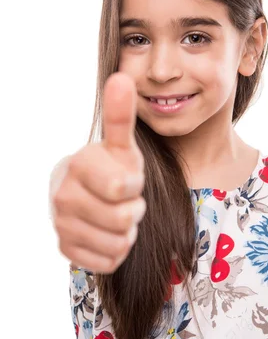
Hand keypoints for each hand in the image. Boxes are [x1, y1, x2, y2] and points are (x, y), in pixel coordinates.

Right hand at [51, 72, 145, 272]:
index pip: (122, 187)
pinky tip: (106, 233)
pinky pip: (108, 261)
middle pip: (123, 218)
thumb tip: (122, 76)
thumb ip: (121, 116)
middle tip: (123, 199)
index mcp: (80, 164)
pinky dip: (116, 251)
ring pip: (118, 242)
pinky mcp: (65, 249)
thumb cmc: (111, 168)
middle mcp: (63, 194)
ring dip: (126, 231)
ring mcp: (62, 224)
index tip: (126, 179)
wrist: (87, 196)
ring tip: (114, 214)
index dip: (134, 186)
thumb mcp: (121, 145)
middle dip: (133, 210)